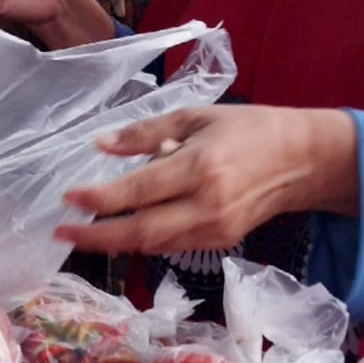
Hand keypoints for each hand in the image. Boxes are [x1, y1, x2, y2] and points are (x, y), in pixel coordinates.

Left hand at [54, 106, 358, 254]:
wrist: (301, 161)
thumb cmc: (249, 129)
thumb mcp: (197, 116)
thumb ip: (148, 133)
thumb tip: (101, 146)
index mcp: (200, 167)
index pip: (139, 190)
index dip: (99, 199)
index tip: (68, 198)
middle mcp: (207, 205)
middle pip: (141, 232)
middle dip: (97, 237)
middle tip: (62, 233)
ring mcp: (215, 230)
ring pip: (154, 245)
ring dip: (117, 241)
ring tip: (84, 231)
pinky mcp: (221, 243)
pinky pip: (172, 246)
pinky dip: (145, 240)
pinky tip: (125, 230)